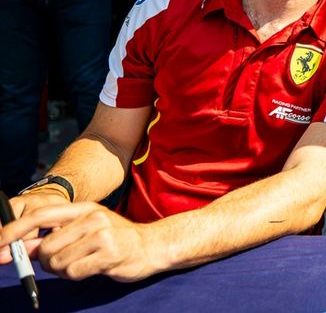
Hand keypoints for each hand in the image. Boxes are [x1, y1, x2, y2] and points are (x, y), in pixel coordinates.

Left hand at [0, 202, 161, 281]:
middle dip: (46, 261)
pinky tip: (92, 268)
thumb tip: (22, 248)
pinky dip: (76, 275)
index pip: (40, 215)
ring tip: (82, 263)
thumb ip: (55, 236)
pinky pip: (73, 272)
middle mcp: (92, 217)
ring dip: (63, 270)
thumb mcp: (86, 230)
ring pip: (58, 262)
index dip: (15, 230)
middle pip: (46, 246)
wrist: (152, 246)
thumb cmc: (115, 239)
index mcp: (83, 208)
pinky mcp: (109, 253)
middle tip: (61, 263)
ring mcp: (102, 234)